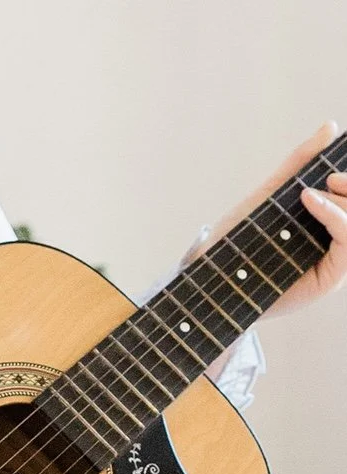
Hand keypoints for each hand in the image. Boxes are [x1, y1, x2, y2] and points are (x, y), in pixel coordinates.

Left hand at [193, 121, 346, 320]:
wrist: (208, 274)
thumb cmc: (234, 238)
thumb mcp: (270, 194)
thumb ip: (299, 164)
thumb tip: (330, 127)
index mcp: (325, 228)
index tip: (331, 175)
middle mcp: (335, 246)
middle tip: (331, 180)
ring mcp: (334, 264)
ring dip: (346, 203)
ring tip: (316, 192)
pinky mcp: (329, 279)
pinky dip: (338, 218)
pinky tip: (313, 202)